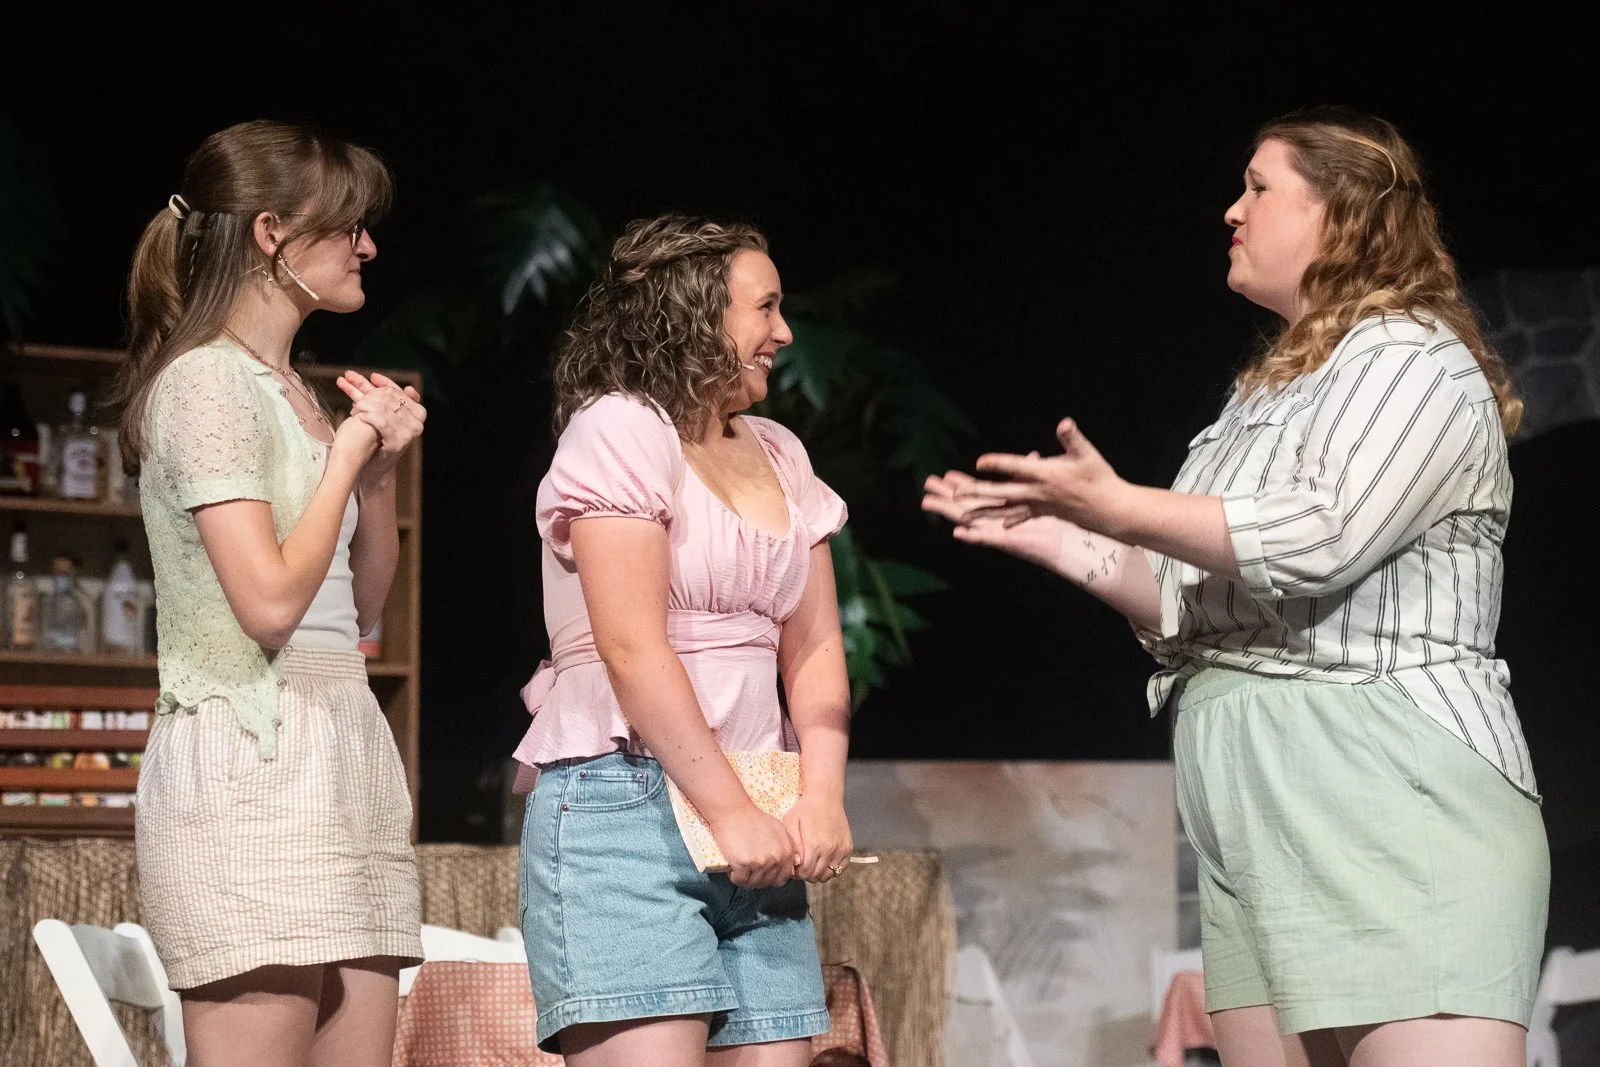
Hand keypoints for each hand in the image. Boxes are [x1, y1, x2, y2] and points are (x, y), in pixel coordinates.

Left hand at [336, 371, 425, 483]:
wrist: (374, 466)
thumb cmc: (377, 438)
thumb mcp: (380, 415)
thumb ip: (377, 398)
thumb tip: (373, 377)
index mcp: (418, 413)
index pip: (399, 392)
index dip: (384, 383)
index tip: (372, 376)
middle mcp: (417, 422)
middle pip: (390, 399)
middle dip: (369, 392)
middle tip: (355, 387)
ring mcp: (409, 433)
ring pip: (384, 409)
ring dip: (365, 405)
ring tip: (353, 406)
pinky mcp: (398, 442)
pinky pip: (381, 422)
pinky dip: (368, 417)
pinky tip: (358, 416)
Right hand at [709, 805, 797, 888]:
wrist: (734, 811)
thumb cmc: (753, 818)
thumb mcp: (778, 830)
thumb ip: (786, 847)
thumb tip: (794, 863)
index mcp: (787, 851)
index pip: (782, 878)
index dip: (771, 879)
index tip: (762, 875)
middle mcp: (776, 858)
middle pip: (766, 882)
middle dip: (756, 880)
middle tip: (747, 871)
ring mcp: (761, 862)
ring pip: (752, 884)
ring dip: (745, 880)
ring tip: (739, 869)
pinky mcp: (744, 864)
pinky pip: (739, 880)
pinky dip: (734, 877)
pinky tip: (733, 869)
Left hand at [783, 794, 853, 883]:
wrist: (826, 797)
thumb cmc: (805, 809)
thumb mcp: (791, 823)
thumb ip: (793, 846)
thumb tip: (796, 864)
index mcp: (815, 844)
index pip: (805, 872)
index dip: (797, 872)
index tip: (794, 866)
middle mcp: (830, 849)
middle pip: (816, 876)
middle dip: (806, 874)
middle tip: (801, 865)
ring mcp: (841, 849)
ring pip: (828, 875)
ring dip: (818, 873)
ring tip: (812, 862)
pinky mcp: (848, 848)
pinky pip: (840, 869)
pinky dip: (831, 869)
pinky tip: (823, 860)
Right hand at [923, 467, 1074, 569]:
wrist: (1063, 540)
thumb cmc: (1052, 518)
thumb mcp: (1040, 491)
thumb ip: (1033, 475)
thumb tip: (1034, 454)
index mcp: (1002, 504)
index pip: (978, 491)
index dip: (962, 483)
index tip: (946, 474)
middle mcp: (994, 518)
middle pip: (964, 504)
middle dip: (945, 494)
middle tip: (927, 484)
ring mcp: (995, 531)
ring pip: (966, 520)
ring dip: (948, 513)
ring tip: (928, 503)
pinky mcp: (1004, 543)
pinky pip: (984, 540)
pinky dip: (970, 537)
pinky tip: (956, 532)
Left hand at [966, 418, 1126, 531]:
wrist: (1110, 508)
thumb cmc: (1099, 477)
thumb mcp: (1087, 454)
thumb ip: (1072, 438)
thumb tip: (1064, 423)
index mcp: (1045, 475)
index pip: (1016, 467)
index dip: (997, 463)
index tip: (980, 462)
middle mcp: (1037, 492)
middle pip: (1002, 492)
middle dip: (978, 492)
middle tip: (955, 493)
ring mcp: (1039, 505)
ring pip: (1006, 509)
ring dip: (983, 511)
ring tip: (961, 515)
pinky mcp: (1044, 512)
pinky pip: (1021, 517)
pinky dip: (1008, 519)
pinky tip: (997, 523)